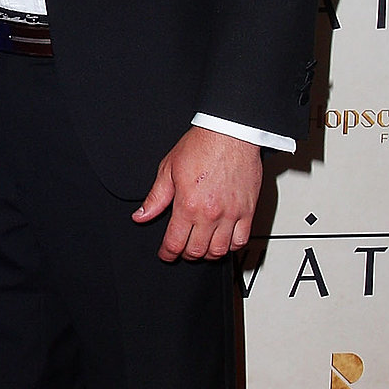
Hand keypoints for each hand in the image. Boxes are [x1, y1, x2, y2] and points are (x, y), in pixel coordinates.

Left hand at [132, 127, 261, 262]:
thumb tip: (141, 215)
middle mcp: (210, 213)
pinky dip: (231, 247)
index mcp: (187, 204)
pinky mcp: (248, 210)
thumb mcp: (168, 169)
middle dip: (185, 254)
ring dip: (207, 254)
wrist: (230, 133)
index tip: (166, 254)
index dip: (167, 253)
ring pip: (219, 250)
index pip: (174, 243)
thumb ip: (155, 198)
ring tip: (201, 247)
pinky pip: (241, 240)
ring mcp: (231, 214)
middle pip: (197, 251)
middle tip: (181, 249)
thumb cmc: (202, 146)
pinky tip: (224, 241)